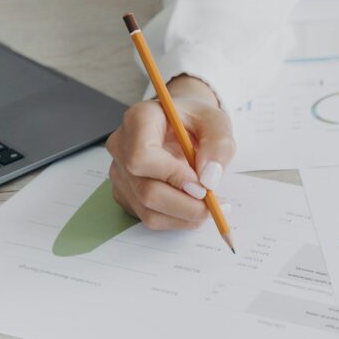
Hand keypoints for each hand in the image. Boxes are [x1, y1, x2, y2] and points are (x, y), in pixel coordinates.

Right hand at [105, 75, 235, 229]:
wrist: (184, 124)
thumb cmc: (196, 120)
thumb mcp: (217, 122)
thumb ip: (218, 145)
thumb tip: (208, 179)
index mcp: (140, 119)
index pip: (142, 156)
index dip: (173, 176)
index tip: (201, 184)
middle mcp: (121, 146)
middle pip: (146, 190)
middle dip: (185, 204)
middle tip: (214, 203)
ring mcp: (120, 172)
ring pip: (148, 209)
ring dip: (185, 215)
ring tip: (211, 205)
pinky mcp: (126, 193)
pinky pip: (150, 216)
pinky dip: (178, 218)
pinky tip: (195, 205)